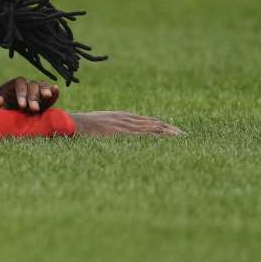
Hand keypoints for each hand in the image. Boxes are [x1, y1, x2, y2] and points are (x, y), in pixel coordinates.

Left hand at [0, 77, 58, 113]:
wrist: (4, 118)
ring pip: (41, 86)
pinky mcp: (42, 101)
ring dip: (45, 91)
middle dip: (33, 96)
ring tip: (47, 97)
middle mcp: (24, 87)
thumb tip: (0, 100)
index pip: (19, 83)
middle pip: (32, 85)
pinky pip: (50, 94)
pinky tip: (56, 89)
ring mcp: (34, 92)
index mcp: (11, 86)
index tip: (22, 105)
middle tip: (33, 109)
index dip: (22, 92)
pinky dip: (53, 92)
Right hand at [70, 111, 184, 136]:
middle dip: (172, 130)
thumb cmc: (81, 126)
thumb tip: (111, 134)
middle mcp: (129, 119)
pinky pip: (149, 136)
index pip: (149, 120)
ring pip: (156, 128)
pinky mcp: (126, 134)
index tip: (174, 131)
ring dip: (172, 134)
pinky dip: (162, 139)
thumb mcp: (97, 124)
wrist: (74, 124)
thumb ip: (108, 128)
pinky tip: (171, 144)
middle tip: (187, 137)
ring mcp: (128, 126)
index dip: (163, 126)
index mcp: (123, 117)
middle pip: (156, 123)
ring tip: (185, 140)